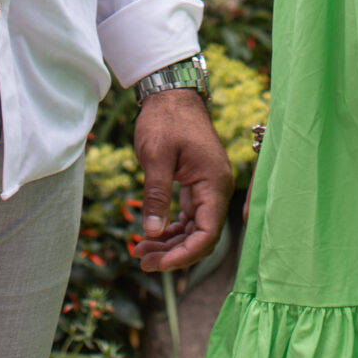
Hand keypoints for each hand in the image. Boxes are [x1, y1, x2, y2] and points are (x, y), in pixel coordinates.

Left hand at [132, 89, 232, 273]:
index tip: (158, 264)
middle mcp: (216, 189)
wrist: (171, 93)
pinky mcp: (197, 185)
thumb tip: (153, 233)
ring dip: (170, 244)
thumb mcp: (156, 156)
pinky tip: (151, 236)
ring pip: (194, 229)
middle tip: (141, 260)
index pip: (207, 234)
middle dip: (173, 253)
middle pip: (201, 236)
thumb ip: (156, 195)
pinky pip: (189, 217)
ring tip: (140, 251)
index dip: (185, 255)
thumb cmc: (165, 119)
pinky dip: (172, 229)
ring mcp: (208, 188)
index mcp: (214, 183)